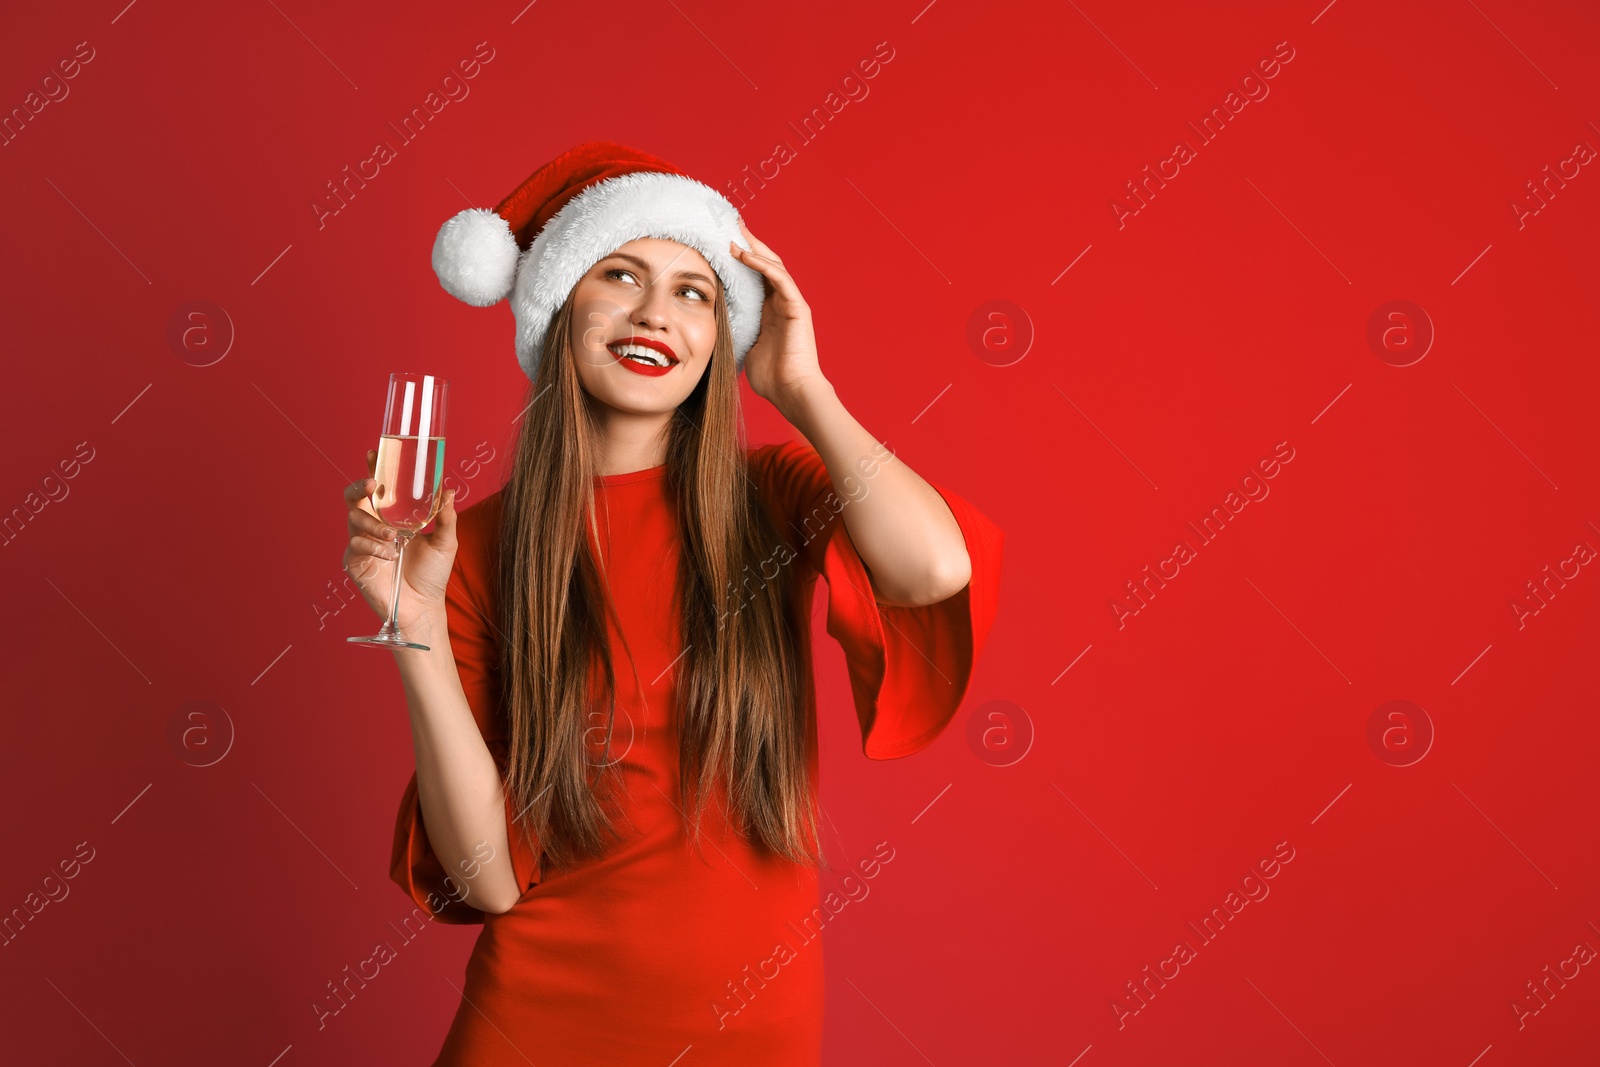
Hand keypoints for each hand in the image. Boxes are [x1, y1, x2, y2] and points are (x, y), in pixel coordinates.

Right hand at [342, 448, 458, 629]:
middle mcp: (373, 525)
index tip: (374, 453)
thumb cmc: (432, 575)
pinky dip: (374, 547)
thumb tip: (448, 490)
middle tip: (371, 484)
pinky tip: (390, 554)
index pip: (378, 488)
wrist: (423, 607)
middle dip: (357, 487)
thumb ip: (445, 517)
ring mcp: (362, 543)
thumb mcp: (445, 542)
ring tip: (394, 536)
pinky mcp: (355, 562)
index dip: (373, 468)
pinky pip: (356, 545)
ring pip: (354, 519)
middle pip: (353, 497)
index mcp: (391, 516)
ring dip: (374, 524)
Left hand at [729, 219, 828, 407]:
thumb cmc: (771, 378)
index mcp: (769, 312)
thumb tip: (711, 327)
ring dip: (753, 248)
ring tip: (734, 233)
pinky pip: (779, 278)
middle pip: (766, 264)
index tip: (722, 243)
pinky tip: (744, 254)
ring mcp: (791, 304)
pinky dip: (762, 264)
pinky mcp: (797, 307)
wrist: (791, 392)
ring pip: (773, 265)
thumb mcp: (744, 349)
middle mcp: (781, 303)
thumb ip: (734, 333)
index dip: (741, 258)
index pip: (755, 276)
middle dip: (749, 243)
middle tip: (730, 225)